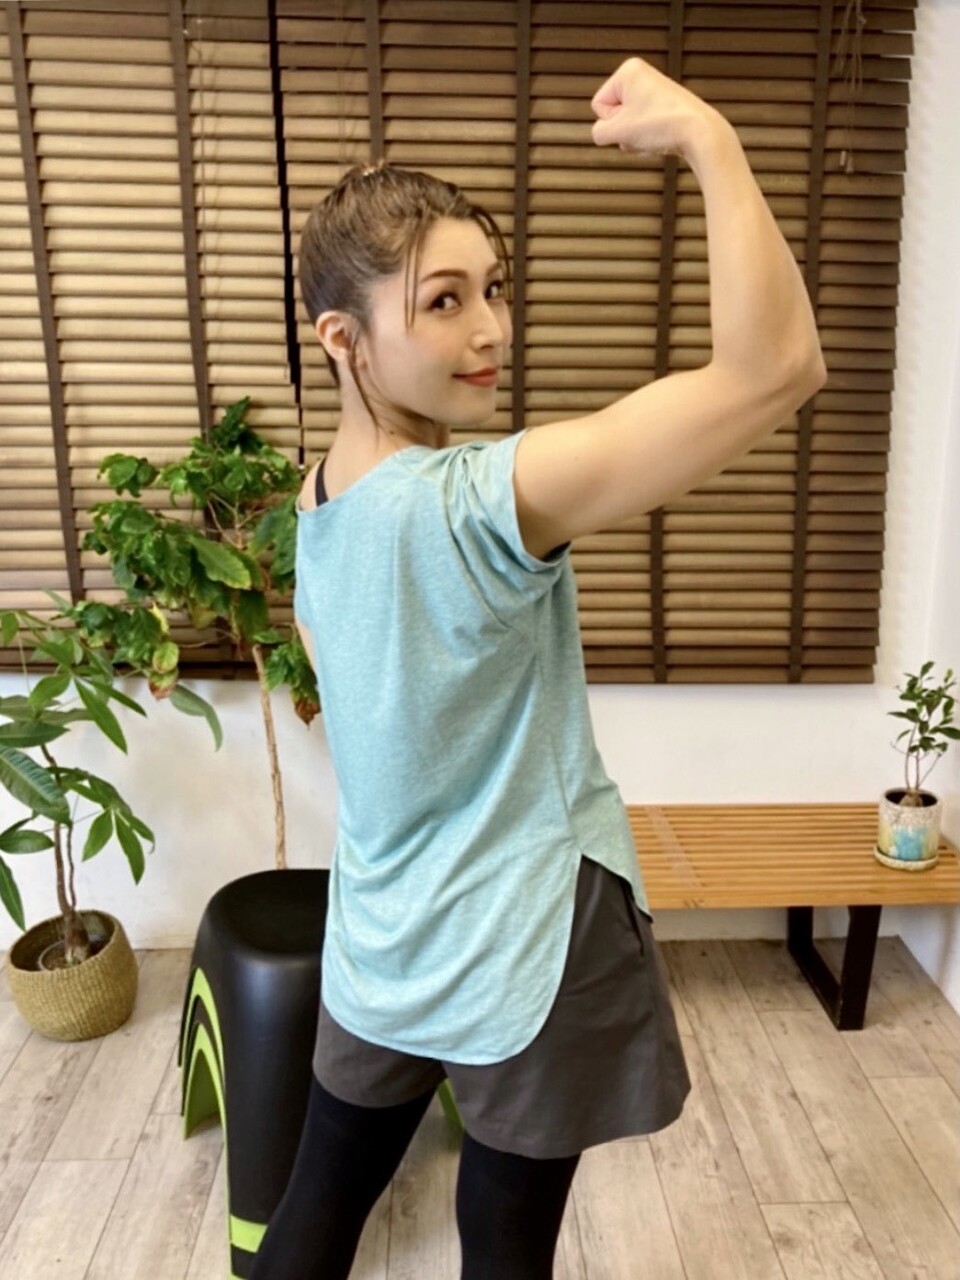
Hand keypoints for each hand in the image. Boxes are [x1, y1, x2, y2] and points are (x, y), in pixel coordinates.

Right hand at [590, 56, 718, 160]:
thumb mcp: (618, 131)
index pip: (599, 105)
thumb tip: (602, 133)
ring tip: (653, 135)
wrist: (699, 133)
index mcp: (628, 71)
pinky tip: (660, 139)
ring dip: (635, 137)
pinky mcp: (664, 107)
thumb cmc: (663, 125)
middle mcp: (641, 76)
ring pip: (629, 124)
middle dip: (624, 130)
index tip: (630, 122)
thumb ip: (599, 132)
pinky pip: (643, 127)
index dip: (610, 122)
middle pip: (614, 114)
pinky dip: (647, 137)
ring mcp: (654, 91)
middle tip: (642, 130)